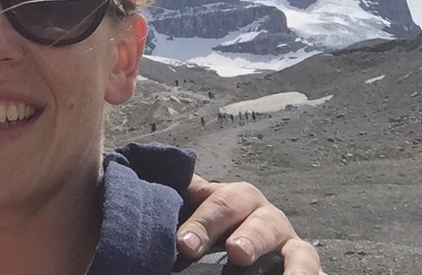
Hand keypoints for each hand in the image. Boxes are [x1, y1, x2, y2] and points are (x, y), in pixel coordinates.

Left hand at [178, 175, 324, 273]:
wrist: (238, 242)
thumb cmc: (209, 225)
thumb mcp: (195, 207)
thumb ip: (178, 197)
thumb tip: (144, 189)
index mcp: (238, 199)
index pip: (221, 203)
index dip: (203, 223)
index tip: (185, 244)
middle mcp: (268, 219)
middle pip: (262, 224)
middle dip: (250, 238)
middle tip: (236, 253)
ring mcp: (292, 248)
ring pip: (301, 252)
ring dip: (295, 267)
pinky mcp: (309, 271)